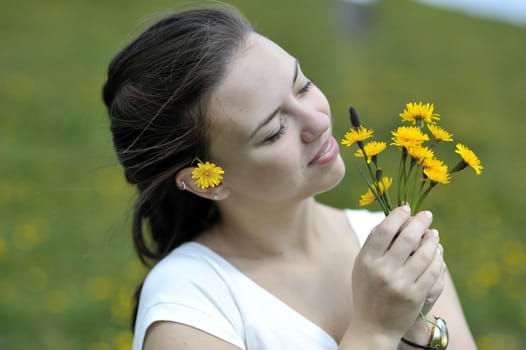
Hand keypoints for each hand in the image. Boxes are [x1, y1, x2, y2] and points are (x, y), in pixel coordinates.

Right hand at [350, 205, 443, 339]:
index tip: (406, 209)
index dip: (398, 215)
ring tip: (433, 233)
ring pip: (424, 253)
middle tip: (427, 215)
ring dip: (432, 239)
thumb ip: (372, 243)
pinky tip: (437, 251)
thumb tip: (391, 218)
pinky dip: (437, 258)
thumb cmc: (367, 290)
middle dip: (420, 222)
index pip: (385, 230)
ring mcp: (401, 284)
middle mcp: (383, 271)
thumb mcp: (361, 265)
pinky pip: (432, 271)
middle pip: (407, 238)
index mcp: (367, 260)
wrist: (374, 326)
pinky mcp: (416, 296)